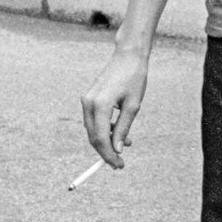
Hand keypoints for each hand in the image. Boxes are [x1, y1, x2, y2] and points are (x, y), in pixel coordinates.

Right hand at [81, 45, 149, 168]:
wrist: (128, 56)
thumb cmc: (134, 79)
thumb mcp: (133, 106)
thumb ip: (123, 129)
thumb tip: (116, 150)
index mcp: (100, 105)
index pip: (100, 139)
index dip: (108, 155)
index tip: (119, 165)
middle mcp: (89, 103)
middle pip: (93, 137)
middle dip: (106, 151)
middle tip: (120, 162)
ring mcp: (87, 99)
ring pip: (92, 129)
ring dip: (106, 140)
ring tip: (127, 142)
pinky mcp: (89, 97)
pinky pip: (93, 120)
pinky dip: (104, 128)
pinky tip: (118, 129)